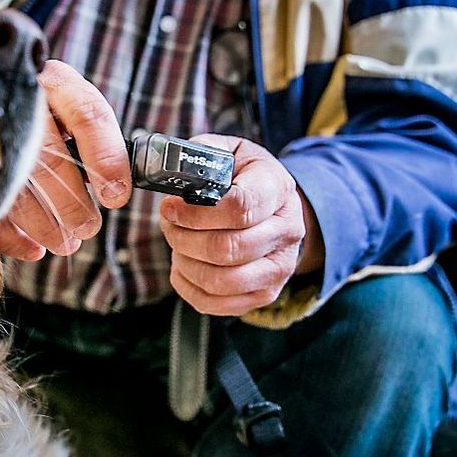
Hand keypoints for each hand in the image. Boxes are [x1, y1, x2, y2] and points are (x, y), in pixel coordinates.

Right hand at [0, 60, 131, 259]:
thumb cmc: (47, 112)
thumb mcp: (74, 112)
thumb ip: (98, 142)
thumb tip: (116, 190)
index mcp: (54, 81)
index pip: (86, 114)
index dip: (105, 157)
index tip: (116, 196)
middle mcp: (17, 97)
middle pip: (49, 154)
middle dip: (71, 201)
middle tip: (87, 228)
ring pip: (15, 181)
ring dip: (43, 223)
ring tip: (65, 244)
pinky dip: (9, 235)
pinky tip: (32, 249)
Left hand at [160, 134, 322, 315]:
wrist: (274, 207)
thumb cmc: (241, 177)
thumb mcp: (227, 152)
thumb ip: (202, 154)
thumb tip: (170, 168)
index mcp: (278, 189)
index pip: (240, 207)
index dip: (195, 213)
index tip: (170, 207)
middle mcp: (287, 231)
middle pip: (227, 248)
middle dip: (184, 238)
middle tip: (169, 225)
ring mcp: (279, 268)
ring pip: (221, 280)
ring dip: (185, 263)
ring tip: (177, 244)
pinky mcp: (264, 294)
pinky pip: (215, 304)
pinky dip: (188, 286)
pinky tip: (183, 265)